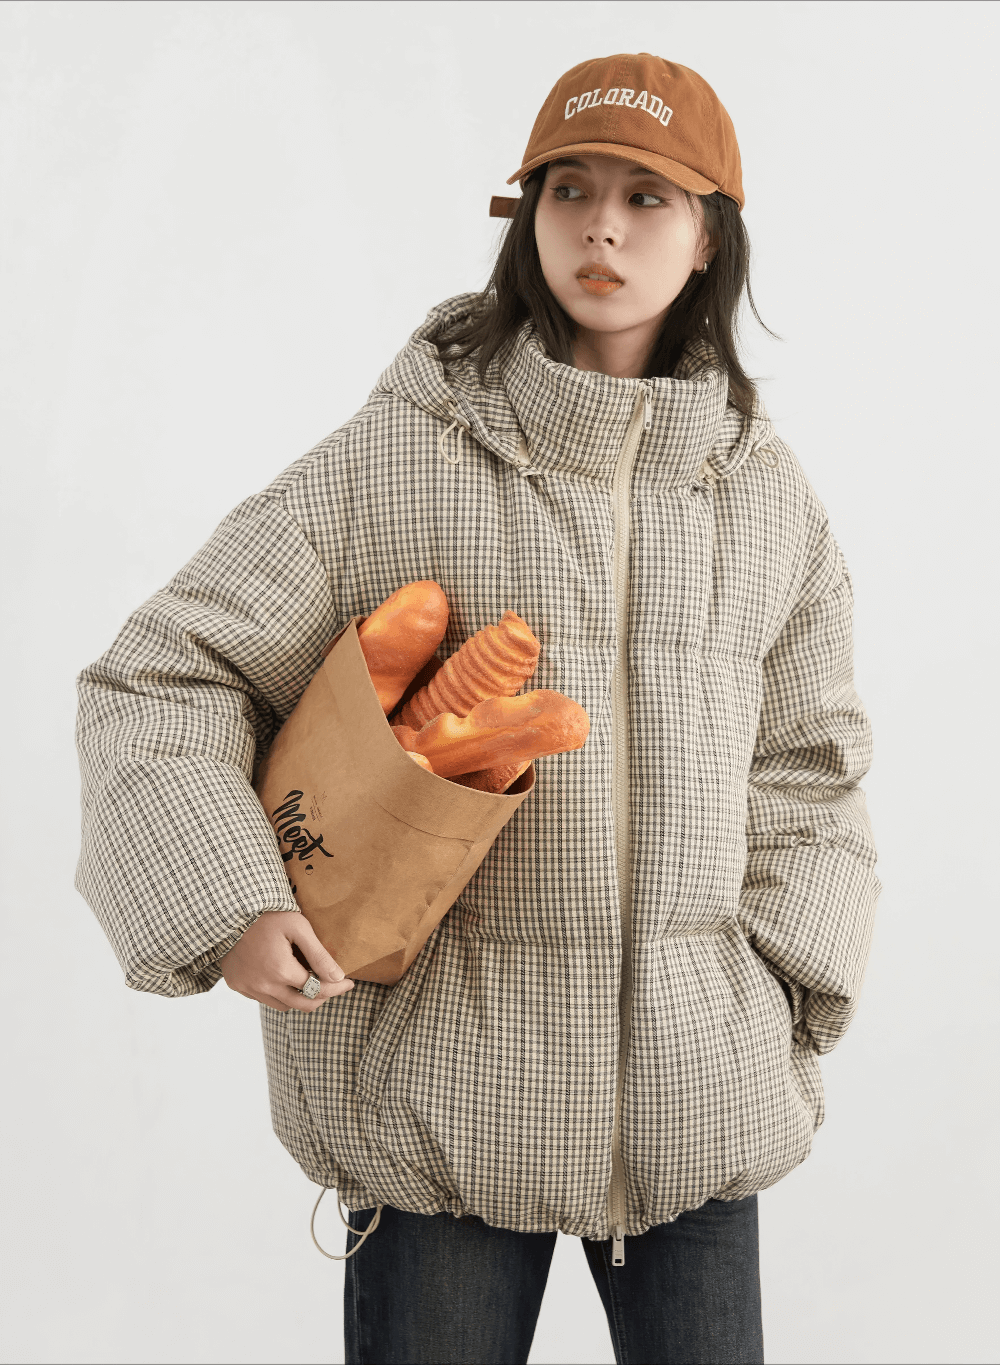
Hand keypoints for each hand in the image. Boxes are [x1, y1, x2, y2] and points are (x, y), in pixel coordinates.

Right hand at [219, 911, 353, 1012]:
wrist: (230, 911)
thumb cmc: (268, 915)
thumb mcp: (298, 927)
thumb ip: (318, 954)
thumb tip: (338, 977)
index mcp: (281, 971)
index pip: (317, 989)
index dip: (337, 988)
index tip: (349, 982)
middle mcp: (264, 985)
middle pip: (302, 1004)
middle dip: (322, 997)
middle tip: (333, 986)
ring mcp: (248, 987)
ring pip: (283, 1005)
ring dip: (298, 997)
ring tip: (308, 981)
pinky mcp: (237, 985)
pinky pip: (263, 998)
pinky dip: (277, 993)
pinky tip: (283, 978)